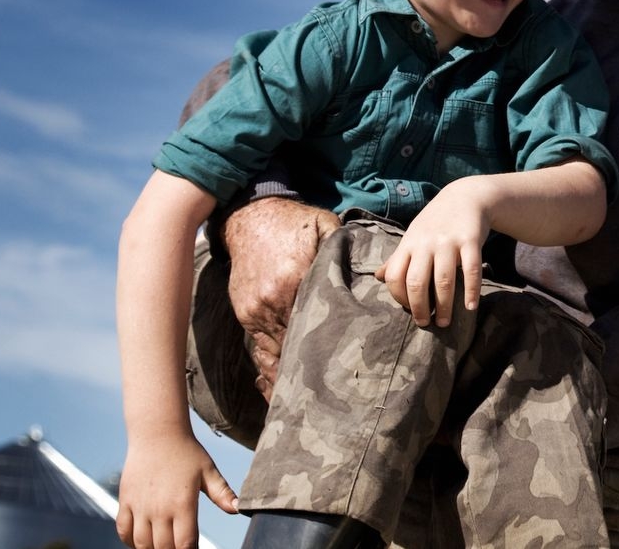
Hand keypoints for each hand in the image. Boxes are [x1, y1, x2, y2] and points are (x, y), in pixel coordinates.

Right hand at [116, 433, 236, 548]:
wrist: (158, 432)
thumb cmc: (187, 451)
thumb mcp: (208, 471)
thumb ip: (222, 493)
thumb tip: (238, 509)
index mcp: (183, 503)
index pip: (185, 543)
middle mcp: (160, 508)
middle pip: (163, 547)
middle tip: (178, 547)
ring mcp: (140, 505)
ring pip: (142, 543)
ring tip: (162, 546)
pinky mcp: (126, 500)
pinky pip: (124, 531)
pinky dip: (130, 541)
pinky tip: (142, 541)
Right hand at [220, 197, 338, 397]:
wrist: (249, 215)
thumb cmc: (293, 222)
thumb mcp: (325, 226)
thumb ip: (346, 248)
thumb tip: (373, 269)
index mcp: (298, 279)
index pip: (318, 322)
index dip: (334, 346)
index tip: (350, 367)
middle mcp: (275, 299)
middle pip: (297, 344)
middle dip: (314, 368)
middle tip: (334, 395)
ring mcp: (257, 309)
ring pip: (275, 353)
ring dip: (290, 375)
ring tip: (308, 404)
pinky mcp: (245, 313)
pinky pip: (259, 347)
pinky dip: (270, 366)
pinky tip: (281, 388)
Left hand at [376, 177, 492, 327]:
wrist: (465, 196)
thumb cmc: (435, 222)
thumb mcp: (413, 236)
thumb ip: (398, 258)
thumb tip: (378, 277)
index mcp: (409, 244)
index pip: (395, 276)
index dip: (399, 297)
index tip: (409, 310)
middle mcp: (426, 243)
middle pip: (417, 282)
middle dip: (420, 308)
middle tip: (425, 323)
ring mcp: (448, 242)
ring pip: (443, 280)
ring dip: (444, 306)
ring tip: (445, 322)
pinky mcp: (471, 240)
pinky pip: (471, 270)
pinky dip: (472, 291)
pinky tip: (471, 306)